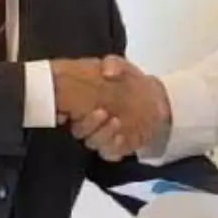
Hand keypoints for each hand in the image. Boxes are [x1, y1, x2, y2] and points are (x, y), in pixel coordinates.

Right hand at [55, 57, 169, 159]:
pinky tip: (121, 137)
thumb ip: (114, 64)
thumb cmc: (129, 81)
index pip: (65, 109)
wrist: (152, 98)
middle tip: (101, 112)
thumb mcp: (122, 67)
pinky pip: (109, 152)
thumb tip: (107, 70)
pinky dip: (113, 147)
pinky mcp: (114, 147)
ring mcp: (100, 135)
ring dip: (102, 134)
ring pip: (92, 142)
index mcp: (81, 102)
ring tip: (115, 121)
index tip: (71, 108)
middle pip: (79, 129)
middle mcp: (87, 122)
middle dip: (87, 123)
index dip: (64, 111)